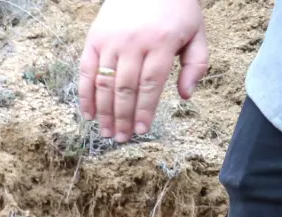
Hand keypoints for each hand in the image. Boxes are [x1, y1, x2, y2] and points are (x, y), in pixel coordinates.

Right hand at [78, 0, 208, 142]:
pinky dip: (85, 95)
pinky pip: (87, 72)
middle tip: (121, 138)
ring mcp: (111, 41)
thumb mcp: (196, 31)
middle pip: (125, 89)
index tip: (142, 131)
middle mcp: (133, 43)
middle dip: (123, 118)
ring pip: (105, 84)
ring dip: (104, 113)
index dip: (145, 111)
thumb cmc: (175, 9)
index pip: (150, 85)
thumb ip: (196, 64)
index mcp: (161, 42)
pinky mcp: (94, 39)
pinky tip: (88, 114)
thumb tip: (185, 96)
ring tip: (106, 132)